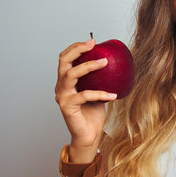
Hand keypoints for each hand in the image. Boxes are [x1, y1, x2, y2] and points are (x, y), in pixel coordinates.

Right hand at [54, 38, 117, 155]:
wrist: (89, 135)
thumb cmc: (93, 113)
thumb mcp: (97, 90)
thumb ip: (99, 78)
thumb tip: (114, 62)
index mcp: (65, 81)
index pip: (65, 58)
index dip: (76, 47)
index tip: (92, 41)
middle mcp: (61, 87)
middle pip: (63, 61)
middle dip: (77, 50)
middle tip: (92, 45)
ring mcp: (62, 96)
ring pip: (72, 75)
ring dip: (89, 66)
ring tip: (105, 62)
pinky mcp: (68, 107)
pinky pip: (85, 95)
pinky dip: (100, 93)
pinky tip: (113, 94)